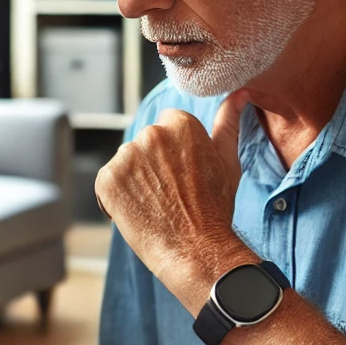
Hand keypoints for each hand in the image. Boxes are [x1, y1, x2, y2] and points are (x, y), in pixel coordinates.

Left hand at [94, 92, 249, 307]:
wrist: (197, 250)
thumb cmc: (215, 209)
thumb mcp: (227, 161)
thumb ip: (227, 124)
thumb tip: (238, 95)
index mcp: (179, 123)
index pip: (166, 126)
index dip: (173, 154)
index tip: (182, 175)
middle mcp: (151, 134)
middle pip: (144, 145)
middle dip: (152, 166)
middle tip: (171, 195)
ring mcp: (127, 157)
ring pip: (125, 165)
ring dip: (133, 182)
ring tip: (156, 206)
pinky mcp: (108, 179)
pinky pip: (106, 184)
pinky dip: (115, 200)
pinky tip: (138, 213)